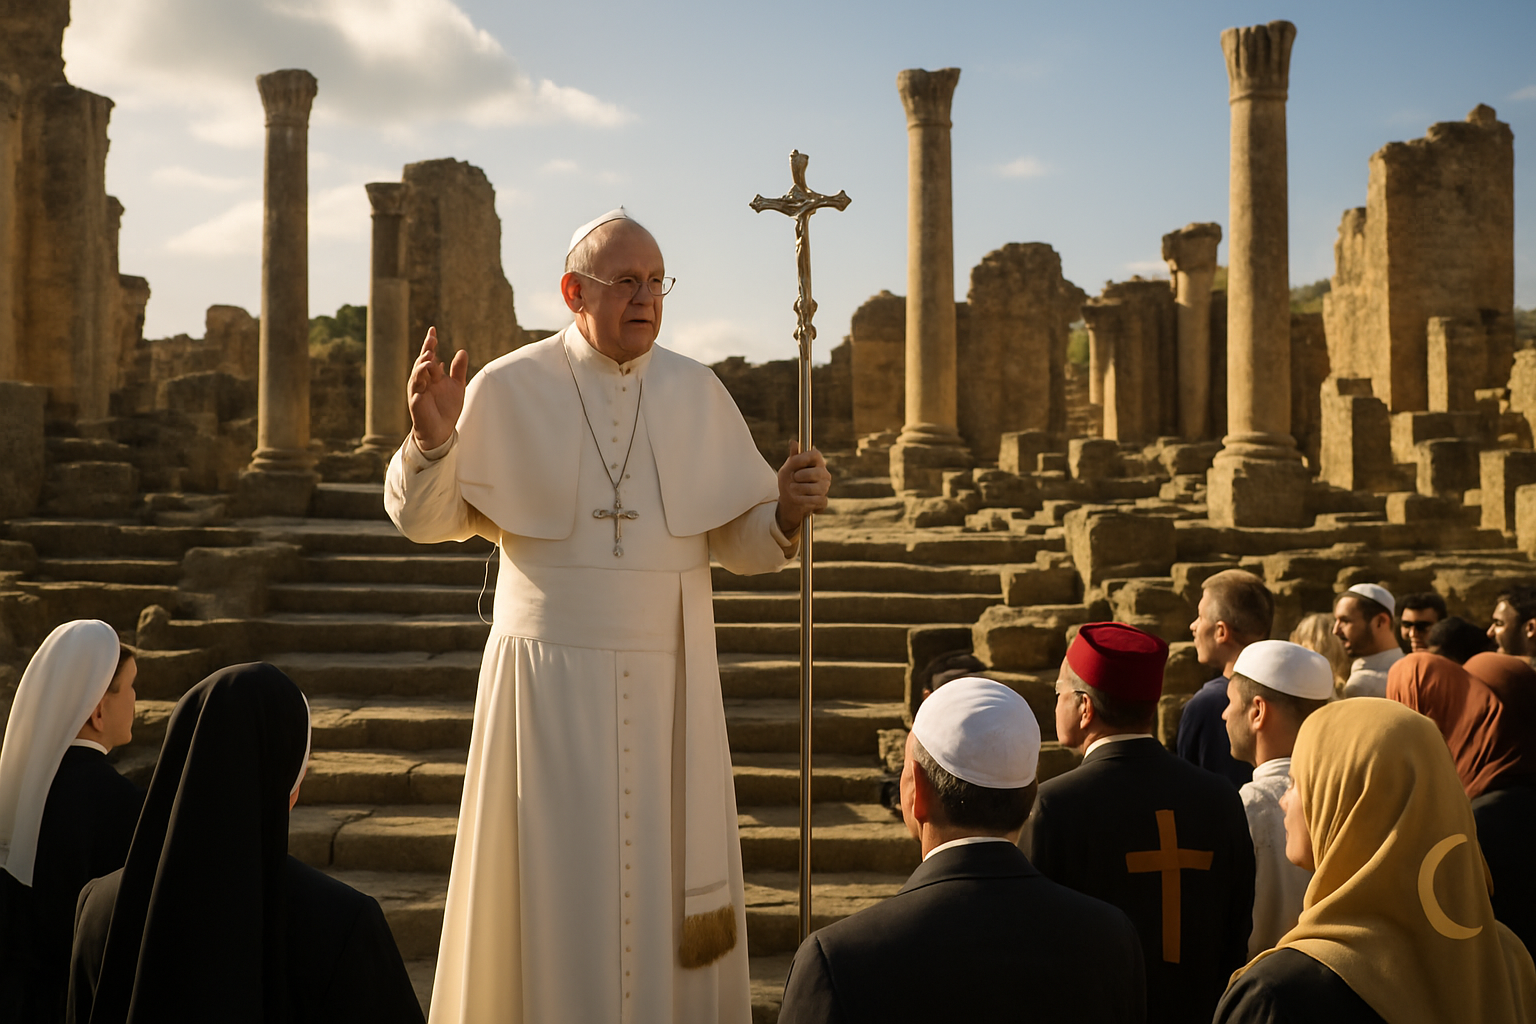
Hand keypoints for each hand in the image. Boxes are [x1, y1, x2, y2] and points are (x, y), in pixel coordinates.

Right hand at [408, 327, 467, 449]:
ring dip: (422, 364)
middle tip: (432, 339)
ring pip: (417, 373)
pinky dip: (419, 381)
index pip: (430, 356)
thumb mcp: (457, 386)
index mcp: (431, 375)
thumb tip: (462, 351)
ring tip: (430, 356)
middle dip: (426, 350)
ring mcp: (418, 390)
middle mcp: (423, 380)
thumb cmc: (446, 408)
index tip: (433, 330)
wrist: (441, 430)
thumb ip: (459, 369)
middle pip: (422, 361)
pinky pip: (416, 389)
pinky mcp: (416, 402)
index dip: (430, 343)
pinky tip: (424, 375)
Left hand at [775, 440, 829, 534]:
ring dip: (800, 489)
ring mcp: (825, 487)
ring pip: (816, 488)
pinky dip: (805, 500)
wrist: (788, 500)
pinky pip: (817, 500)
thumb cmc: (790, 480)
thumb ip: (793, 457)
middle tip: (793, 478)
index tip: (794, 462)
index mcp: (816, 462)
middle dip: (800, 476)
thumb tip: (793, 442)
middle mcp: (823, 473)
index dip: (805, 457)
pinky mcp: (823, 500)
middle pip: (817, 472)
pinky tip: (798, 499)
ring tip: (792, 489)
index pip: (815, 454)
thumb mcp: (788, 468)